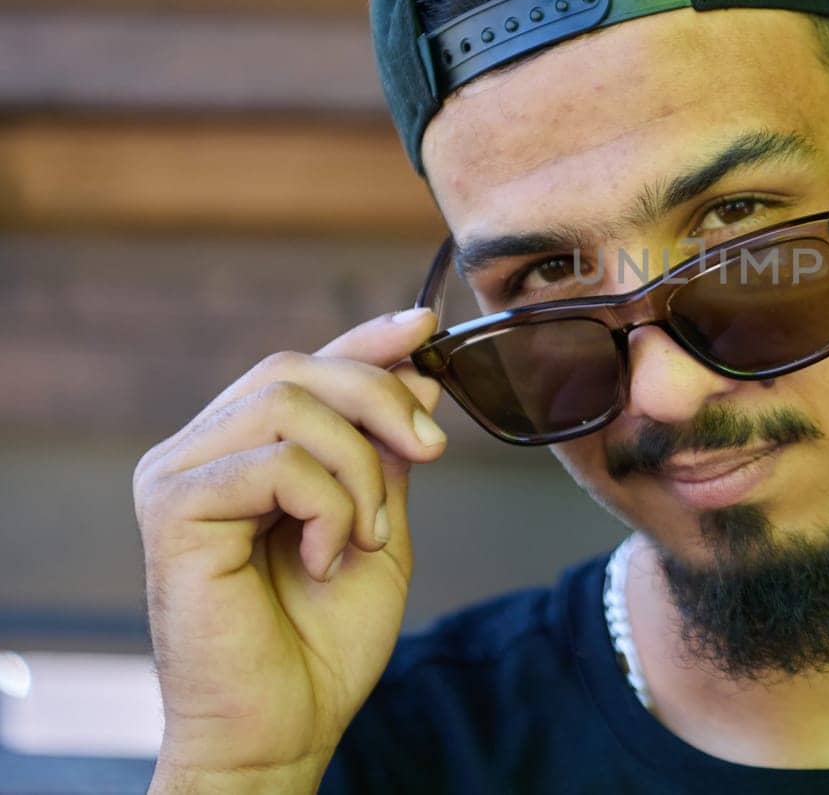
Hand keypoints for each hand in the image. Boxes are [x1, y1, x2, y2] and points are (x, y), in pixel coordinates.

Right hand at [133, 308, 447, 790]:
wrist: (285, 727)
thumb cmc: (322, 641)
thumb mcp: (377, 524)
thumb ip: (387, 453)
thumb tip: (418, 372)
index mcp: (243, 451)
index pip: (304, 368)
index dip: (366, 340)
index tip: (427, 326)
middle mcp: (199, 453)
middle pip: (296, 370)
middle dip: (381, 399)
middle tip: (432, 452)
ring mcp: (176, 477)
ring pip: (289, 405)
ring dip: (358, 468)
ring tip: (365, 536)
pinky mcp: (172, 511)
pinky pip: (275, 463)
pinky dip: (326, 506)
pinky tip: (326, 558)